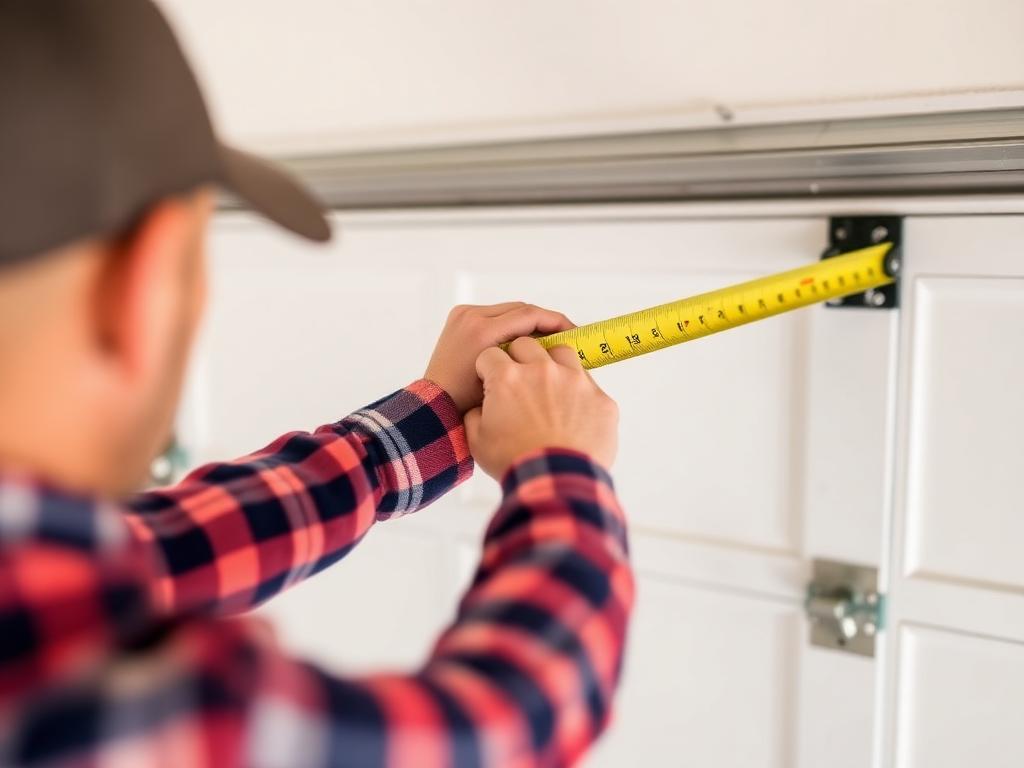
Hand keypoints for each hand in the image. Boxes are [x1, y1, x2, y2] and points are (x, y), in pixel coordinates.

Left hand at [424, 303, 573, 412]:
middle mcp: (471, 316)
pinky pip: (494, 315)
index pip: (530, 315)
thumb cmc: (470, 404)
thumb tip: (560, 349)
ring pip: (509, 310)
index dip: (557, 322)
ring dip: (528, 323)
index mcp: (483, 332)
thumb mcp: (506, 383)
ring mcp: (464, 314)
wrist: (434, 405)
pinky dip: (511, 325)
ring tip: (545, 343)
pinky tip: (522, 343)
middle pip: (521, 309)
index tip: (574, 333)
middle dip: (545, 323)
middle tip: (565, 338)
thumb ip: (530, 360)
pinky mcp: (460, 317)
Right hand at [465, 337, 618, 478]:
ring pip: (561, 352)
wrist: (555, 483)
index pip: (490, 355)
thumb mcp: (477, 441)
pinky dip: (578, 390)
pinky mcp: (600, 398)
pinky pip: (589, 382)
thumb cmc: (515, 463)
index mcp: (508, 378)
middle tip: (518, 380)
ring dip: (551, 362)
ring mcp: (575, 381)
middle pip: (526, 345)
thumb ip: (474, 415)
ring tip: (548, 385)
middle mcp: (542, 370)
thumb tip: (481, 407)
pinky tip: (572, 409)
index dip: (487, 369)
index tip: (490, 381)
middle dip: (518, 358)